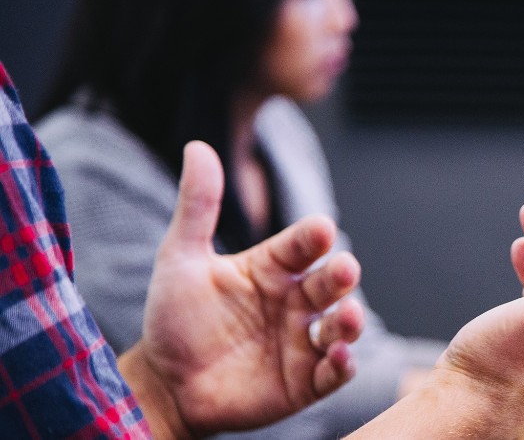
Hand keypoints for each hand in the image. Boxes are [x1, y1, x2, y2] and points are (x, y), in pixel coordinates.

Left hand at [118, 141, 364, 438]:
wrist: (163, 386)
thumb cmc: (174, 320)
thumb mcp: (180, 259)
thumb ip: (197, 206)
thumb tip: (197, 146)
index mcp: (272, 268)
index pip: (302, 245)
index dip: (313, 237)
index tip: (320, 229)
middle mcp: (294, 301)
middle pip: (330, 282)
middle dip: (341, 275)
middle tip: (344, 269)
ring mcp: (302, 341)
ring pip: (341, 325)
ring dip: (351, 320)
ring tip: (348, 316)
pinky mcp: (304, 382)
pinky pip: (333, 372)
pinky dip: (343, 364)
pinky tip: (339, 355)